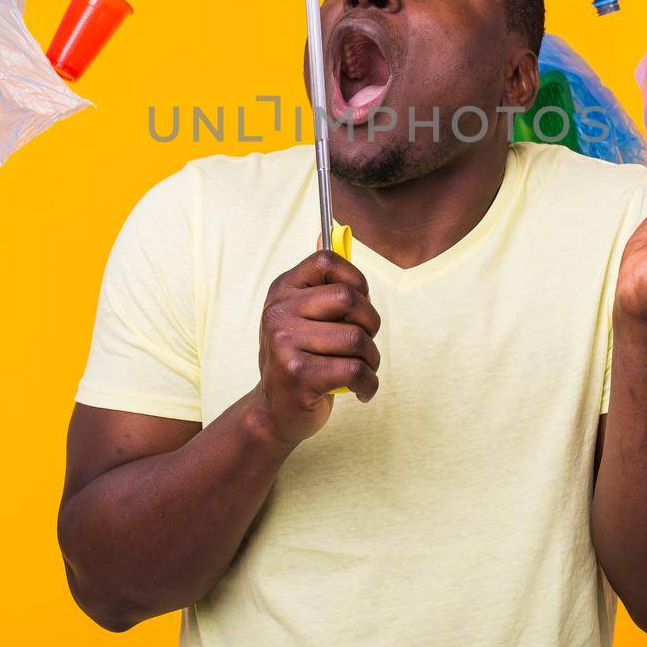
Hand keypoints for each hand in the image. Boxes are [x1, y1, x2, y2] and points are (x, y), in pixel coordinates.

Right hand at [249, 249, 381, 444]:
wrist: (274, 413)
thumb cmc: (300, 359)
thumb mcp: (302, 316)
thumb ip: (320, 282)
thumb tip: (330, 233)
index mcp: (282, 290)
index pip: (327, 261)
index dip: (357, 280)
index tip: (359, 304)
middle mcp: (278, 312)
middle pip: (350, 299)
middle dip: (371, 323)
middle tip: (365, 343)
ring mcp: (284, 343)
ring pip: (357, 338)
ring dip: (372, 360)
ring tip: (362, 371)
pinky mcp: (297, 374)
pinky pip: (355, 369)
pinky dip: (369, 384)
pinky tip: (361, 391)